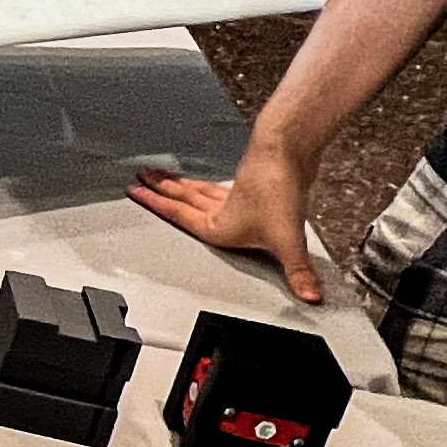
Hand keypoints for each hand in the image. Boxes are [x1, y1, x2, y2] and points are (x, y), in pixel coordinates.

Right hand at [128, 138, 323, 302]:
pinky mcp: (251, 181)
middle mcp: (223, 208)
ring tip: (165, 179)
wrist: (287, 149)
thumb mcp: (287, 239)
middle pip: (183, 197)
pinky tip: (216, 188)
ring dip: (180, 185)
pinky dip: (210, 185)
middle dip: (160, 190)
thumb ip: (298, 271)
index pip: (178, 214)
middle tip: (141, 179)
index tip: (135, 193)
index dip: (155, 205)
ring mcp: (236, 192)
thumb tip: (310, 296)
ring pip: (199, 189)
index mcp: (219, 224)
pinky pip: (220, 185)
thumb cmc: (278, 189)